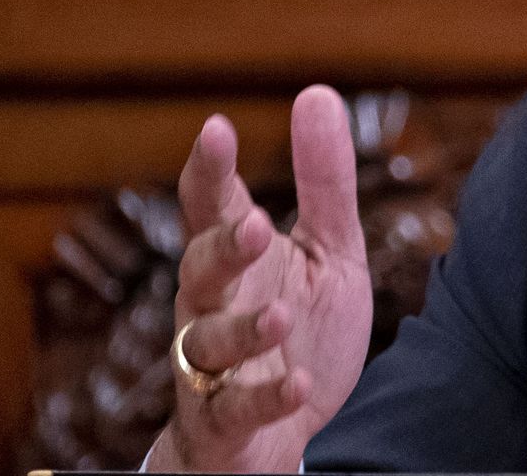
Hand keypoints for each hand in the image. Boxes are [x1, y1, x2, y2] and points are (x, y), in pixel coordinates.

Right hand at [148, 86, 373, 471]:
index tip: (216, 129)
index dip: (208, 170)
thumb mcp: (327, 250)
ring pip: (206, 343)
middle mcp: (213, 306)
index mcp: (236, 259)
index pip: (210, 207)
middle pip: (199, 270)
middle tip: (252, 223)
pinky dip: (266, 396)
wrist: (281, 434)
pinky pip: (236, 409)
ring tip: (280, 316)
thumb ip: (324, 182)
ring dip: (243, 329)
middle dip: (221, 248)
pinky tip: (298, 384)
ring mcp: (212, 366)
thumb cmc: (298, 328)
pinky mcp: (227, 420)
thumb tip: (315, 92)